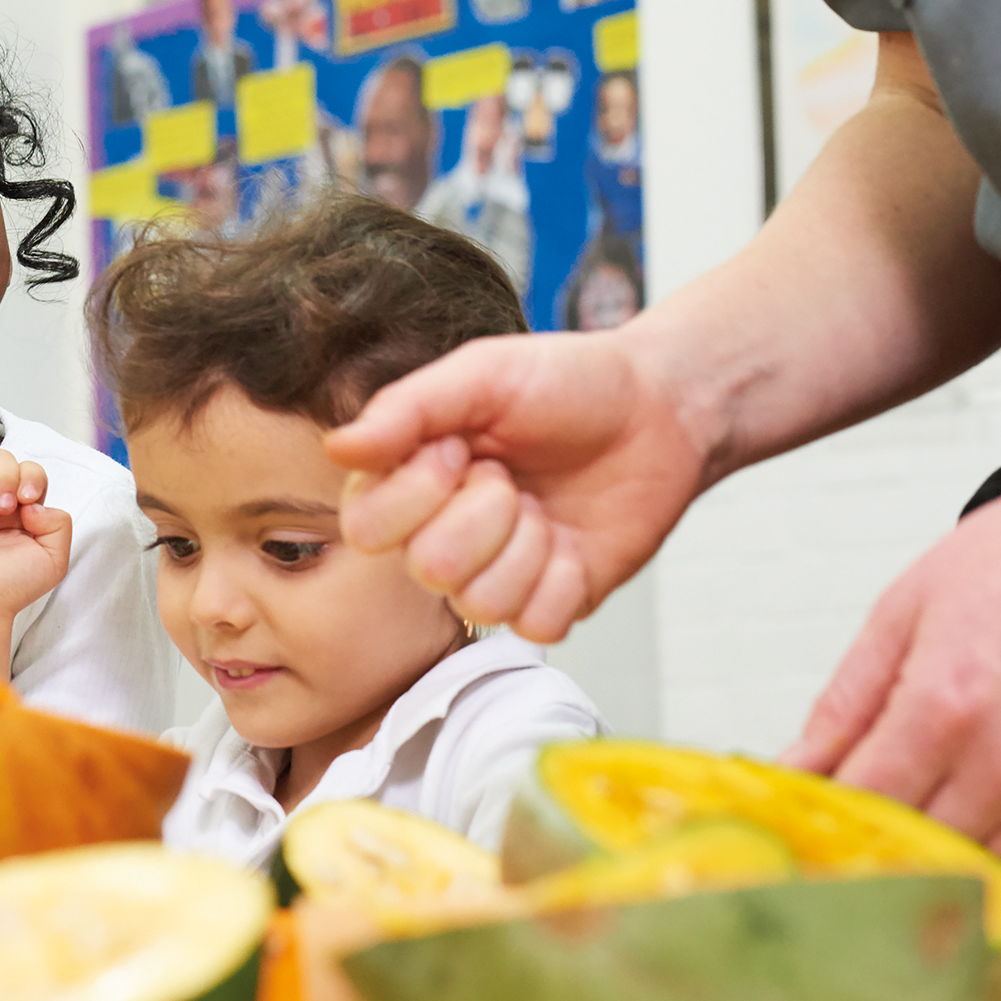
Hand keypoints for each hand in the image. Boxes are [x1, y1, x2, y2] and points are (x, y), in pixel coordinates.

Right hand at [326, 331, 709, 642]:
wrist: (662, 407)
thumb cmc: (569, 382)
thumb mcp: (483, 375)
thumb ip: (407, 409)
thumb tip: (338, 448)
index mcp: (410, 480)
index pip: (366, 528)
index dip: (418, 491)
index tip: (461, 447)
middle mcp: (444, 535)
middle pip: (429, 570)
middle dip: (485, 512)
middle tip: (513, 474)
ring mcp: (499, 574)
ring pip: (482, 602)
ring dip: (526, 545)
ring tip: (545, 506)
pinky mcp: (553, 601)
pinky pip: (538, 625)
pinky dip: (562, 579)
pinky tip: (572, 541)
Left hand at [786, 462, 1000, 869]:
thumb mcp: (900, 612)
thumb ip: (844, 703)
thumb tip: (798, 765)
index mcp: (942, 708)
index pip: (861, 806)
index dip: (819, 820)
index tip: (796, 818)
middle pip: (910, 854)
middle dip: (862, 846)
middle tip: (831, 829)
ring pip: (965, 873)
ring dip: (921, 862)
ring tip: (889, 827)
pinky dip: (975, 856)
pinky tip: (949, 821)